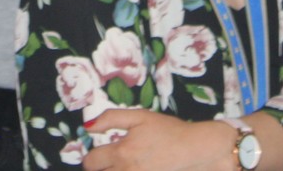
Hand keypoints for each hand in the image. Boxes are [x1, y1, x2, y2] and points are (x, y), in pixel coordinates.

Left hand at [81, 109, 233, 170]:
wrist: (194, 149)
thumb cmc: (168, 131)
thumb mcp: (140, 116)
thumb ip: (111, 118)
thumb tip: (88, 126)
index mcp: (122, 152)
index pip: (91, 162)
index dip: (91, 156)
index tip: (99, 152)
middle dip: (101, 167)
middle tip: (109, 160)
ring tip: (121, 165)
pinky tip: (134, 168)